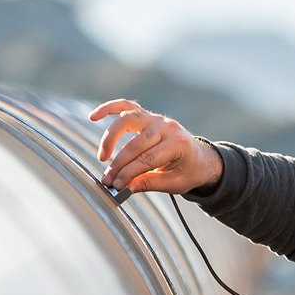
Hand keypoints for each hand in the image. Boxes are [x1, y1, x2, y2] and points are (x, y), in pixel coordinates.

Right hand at [87, 99, 222, 194]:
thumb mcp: (175, 183)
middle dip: (119, 164)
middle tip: (107, 180)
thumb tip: (125, 187)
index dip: (129, 173)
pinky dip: (109, 108)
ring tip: (102, 156)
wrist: (200, 158)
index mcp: (177, 144)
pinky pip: (126, 106)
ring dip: (111, 137)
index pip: (147, 160)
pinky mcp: (148, 115)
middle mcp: (167, 127)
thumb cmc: (188, 171)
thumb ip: (150, 183)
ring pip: (128, 120)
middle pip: (136, 144)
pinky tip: (93, 116)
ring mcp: (157, 118)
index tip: (116, 186)